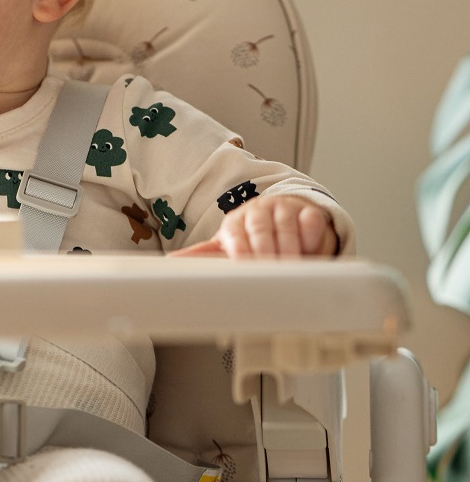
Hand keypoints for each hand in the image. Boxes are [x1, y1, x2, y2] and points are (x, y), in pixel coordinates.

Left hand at [169, 195, 336, 258]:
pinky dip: (311, 239)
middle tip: (270, 272)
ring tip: (289, 269)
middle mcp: (258, 211)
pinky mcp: (309, 212)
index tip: (244, 265)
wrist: (286, 216)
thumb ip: (204, 255)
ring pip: (286, 227)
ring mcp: (284, 209)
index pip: (235, 234)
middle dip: (265, 252)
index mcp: (235, 221)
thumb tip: (171, 262)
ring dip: (289, 250)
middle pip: (260, 231)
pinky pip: (311, 223)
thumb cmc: (252, 236)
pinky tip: (310, 253)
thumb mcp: (229, 245)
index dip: (240, 250)